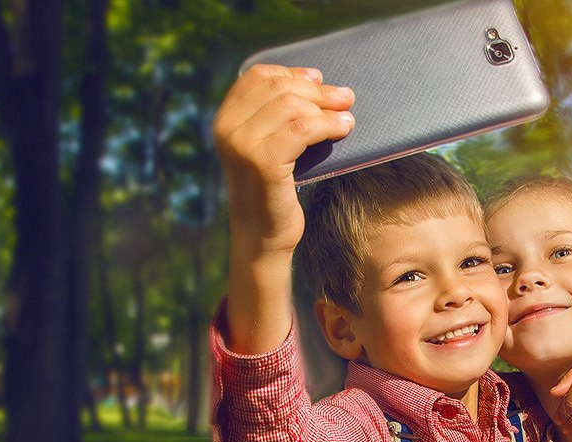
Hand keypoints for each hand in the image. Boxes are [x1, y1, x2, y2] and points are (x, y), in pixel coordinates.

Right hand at [212, 64, 355, 257]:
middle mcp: (227, 129)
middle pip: (278, 89)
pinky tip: (342, 129)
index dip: (291, 73)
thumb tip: (315, 81)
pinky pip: (302, 130)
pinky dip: (327, 125)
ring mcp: (242, 145)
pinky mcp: (263, 162)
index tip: (319, 79)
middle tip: (344, 97)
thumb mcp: (266, 146)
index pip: (258, 76)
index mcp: (224, 120)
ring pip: (292, 107)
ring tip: (347, 116)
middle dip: (317, 91)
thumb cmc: (271, 191)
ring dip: (326, 108)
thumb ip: (275, 116)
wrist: (262, 236)